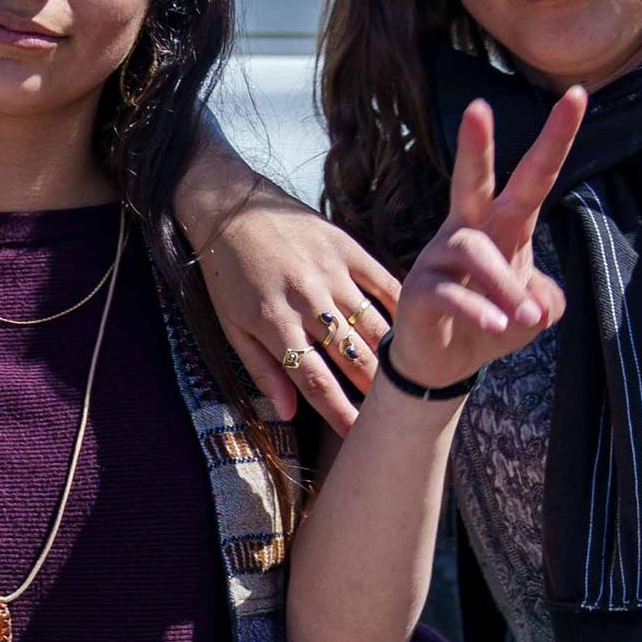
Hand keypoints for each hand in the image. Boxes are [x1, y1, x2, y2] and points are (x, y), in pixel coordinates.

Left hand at [194, 197, 401, 435]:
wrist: (229, 205)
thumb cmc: (226, 274)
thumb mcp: (230, 325)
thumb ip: (261, 369)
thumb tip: (287, 414)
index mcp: (273, 322)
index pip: (313, 379)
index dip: (338, 411)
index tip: (359, 435)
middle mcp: (306, 299)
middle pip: (351, 356)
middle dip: (374, 391)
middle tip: (394, 413)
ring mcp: (330, 271)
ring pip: (373, 325)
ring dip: (393, 356)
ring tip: (409, 380)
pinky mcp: (346, 247)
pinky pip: (383, 283)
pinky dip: (402, 309)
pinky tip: (414, 331)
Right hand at [387, 87, 582, 394]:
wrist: (442, 364)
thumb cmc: (490, 323)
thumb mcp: (533, 315)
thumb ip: (546, 300)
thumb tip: (540, 302)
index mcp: (502, 226)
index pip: (532, 177)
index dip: (555, 138)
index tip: (577, 95)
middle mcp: (467, 231)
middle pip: (472, 181)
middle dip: (475, 146)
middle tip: (476, 107)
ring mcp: (438, 257)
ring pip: (473, 250)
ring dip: (504, 285)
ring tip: (525, 319)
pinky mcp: (420, 290)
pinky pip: (450, 291)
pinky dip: (478, 310)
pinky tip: (497, 327)